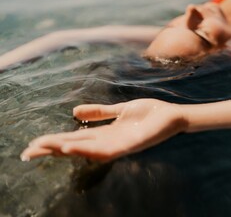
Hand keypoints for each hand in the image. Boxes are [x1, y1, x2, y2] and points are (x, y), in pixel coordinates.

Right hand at [21, 99, 187, 161]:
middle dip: (53, 149)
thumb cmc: (148, 113)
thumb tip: (73, 113)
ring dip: (65, 150)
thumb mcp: (119, 110)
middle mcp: (109, 142)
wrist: (171, 115)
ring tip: (45, 148)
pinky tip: (72, 148)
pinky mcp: (130, 145)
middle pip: (76, 147)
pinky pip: (106, 151)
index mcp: (106, 133)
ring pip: (86, 151)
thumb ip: (100, 112)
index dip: (55, 141)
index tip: (35, 142)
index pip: (75, 139)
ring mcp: (119, 145)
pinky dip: (88, 150)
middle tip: (28, 151)